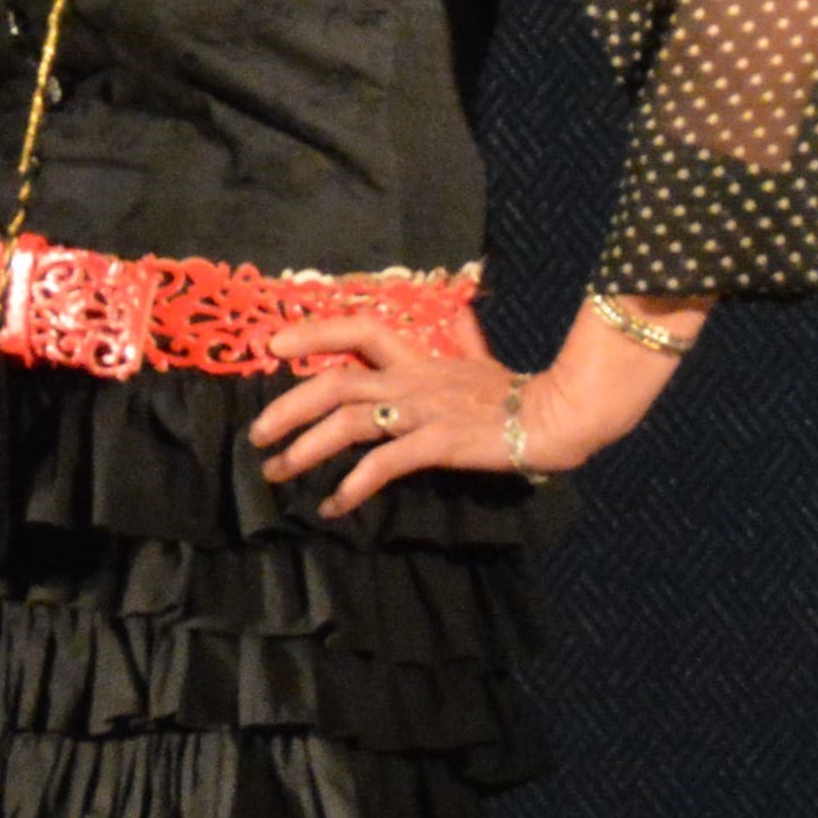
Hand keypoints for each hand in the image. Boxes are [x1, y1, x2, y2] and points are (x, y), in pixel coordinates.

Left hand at [251, 307, 579, 514]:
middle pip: (335, 384)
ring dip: (306, 450)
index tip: (273, 345)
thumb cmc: (519, 391)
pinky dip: (353, 486)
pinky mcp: (437, 443)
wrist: (560, 415)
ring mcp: (422, 411)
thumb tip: (462, 312)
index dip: (314, 333)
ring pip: (349, 423)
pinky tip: (333, 505)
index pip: (359, 331)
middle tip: (256, 436)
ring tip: (278, 472)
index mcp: (417, 359)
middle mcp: (411, 380)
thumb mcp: (485, 360)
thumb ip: (464, 339)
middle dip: (287, 408)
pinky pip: (383, 465)